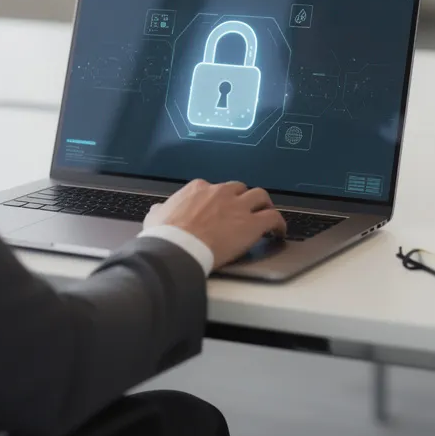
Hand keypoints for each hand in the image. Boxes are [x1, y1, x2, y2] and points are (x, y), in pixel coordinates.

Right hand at [144, 179, 287, 268]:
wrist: (178, 247)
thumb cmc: (166, 235)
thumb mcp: (155, 216)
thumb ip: (160, 210)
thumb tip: (157, 211)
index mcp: (198, 189)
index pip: (213, 188)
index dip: (219, 200)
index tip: (220, 209)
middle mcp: (220, 193)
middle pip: (239, 189)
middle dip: (243, 199)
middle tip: (244, 211)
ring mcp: (238, 207)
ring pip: (261, 196)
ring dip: (264, 205)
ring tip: (265, 215)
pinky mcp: (252, 224)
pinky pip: (274, 217)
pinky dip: (279, 223)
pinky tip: (279, 232)